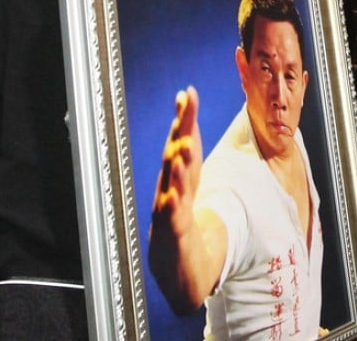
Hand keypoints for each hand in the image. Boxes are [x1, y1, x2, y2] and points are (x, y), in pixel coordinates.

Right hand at [151, 86, 203, 241]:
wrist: (173, 262)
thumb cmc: (178, 213)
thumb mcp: (188, 176)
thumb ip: (188, 142)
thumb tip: (186, 105)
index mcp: (178, 173)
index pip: (182, 140)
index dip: (186, 117)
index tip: (188, 93)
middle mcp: (169, 187)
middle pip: (174, 157)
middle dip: (179, 134)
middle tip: (185, 112)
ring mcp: (168, 210)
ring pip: (172, 186)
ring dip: (176, 168)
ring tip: (182, 149)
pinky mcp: (173, 235)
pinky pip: (172, 220)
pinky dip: (170, 209)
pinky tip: (172, 198)